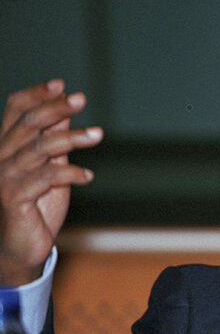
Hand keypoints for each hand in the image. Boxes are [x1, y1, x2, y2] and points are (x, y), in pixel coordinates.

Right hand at [0, 79, 102, 284]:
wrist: (21, 248)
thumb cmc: (36, 206)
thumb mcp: (49, 168)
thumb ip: (53, 141)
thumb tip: (64, 112)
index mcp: (6, 147)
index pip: (14, 110)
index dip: (36, 95)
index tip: (61, 85)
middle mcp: (0, 158)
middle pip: (27, 124)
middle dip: (55, 108)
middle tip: (81, 100)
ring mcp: (5, 178)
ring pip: (39, 148)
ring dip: (71, 138)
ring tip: (97, 135)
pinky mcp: (14, 199)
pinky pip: (44, 177)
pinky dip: (70, 173)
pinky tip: (87, 176)